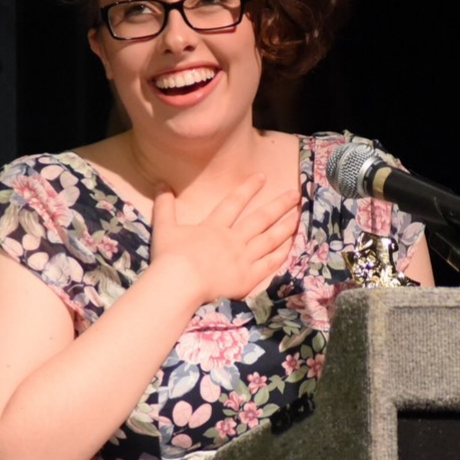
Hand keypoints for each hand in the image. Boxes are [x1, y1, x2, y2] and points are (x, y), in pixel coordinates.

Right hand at [150, 174, 300, 304]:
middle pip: (260, 218)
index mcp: (214, 227)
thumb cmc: (170, 257)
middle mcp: (233, 239)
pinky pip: (269, 263)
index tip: (262, 177)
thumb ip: (164, 206)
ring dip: (285, 226)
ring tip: (298, 216)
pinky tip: (291, 245)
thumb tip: (160, 184)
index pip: (234, 202)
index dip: (248, 188)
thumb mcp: (163, 228)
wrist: (180, 282)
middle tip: (295, 194)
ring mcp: (243, 258)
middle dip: (278, 204)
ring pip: (269, 239)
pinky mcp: (248, 278)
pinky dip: (281, 253)